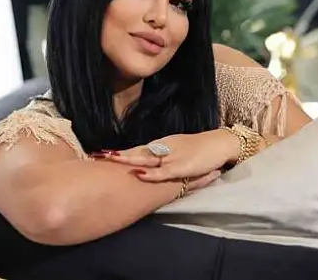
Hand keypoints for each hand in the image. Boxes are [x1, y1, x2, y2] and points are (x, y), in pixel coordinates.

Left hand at [94, 130, 237, 182]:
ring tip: (110, 159)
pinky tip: (139, 174)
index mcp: (160, 147)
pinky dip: (151, 173)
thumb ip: (161, 160)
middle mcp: (162, 149)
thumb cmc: (199, 151)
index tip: (99, 154)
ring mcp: (172, 156)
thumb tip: (144, 167)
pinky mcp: (182, 166)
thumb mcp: (177, 154)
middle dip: (116, 155)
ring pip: (146, 158)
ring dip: (128, 159)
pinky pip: (164, 171)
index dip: (118, 152)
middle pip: (135, 152)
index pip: (135, 149)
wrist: (220, 144)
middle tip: (96, 155)